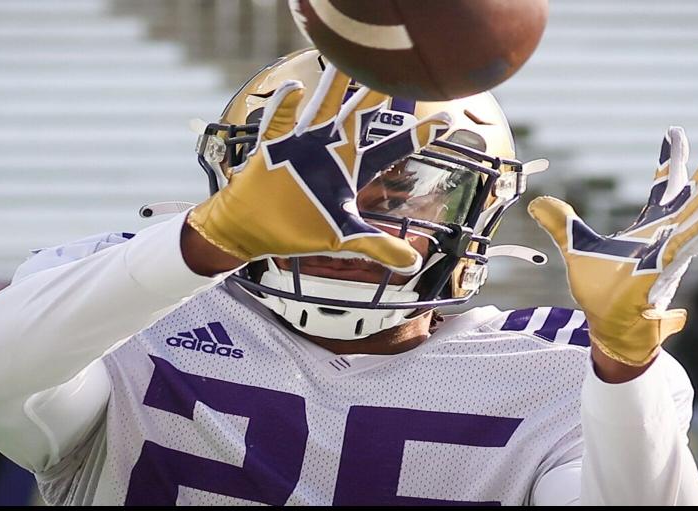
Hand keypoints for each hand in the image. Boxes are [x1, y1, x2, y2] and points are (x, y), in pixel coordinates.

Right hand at [186, 64, 451, 272]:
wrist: (251, 230)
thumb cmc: (296, 231)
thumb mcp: (344, 240)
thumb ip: (379, 248)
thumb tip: (413, 264)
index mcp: (349, 169)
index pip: (390, 148)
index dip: (416, 135)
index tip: (446, 119)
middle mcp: (329, 151)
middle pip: (357, 117)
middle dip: (374, 95)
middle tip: (393, 69)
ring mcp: (300, 146)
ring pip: (321, 109)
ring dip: (331, 87)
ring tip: (343, 60)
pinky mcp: (272, 148)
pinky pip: (278, 122)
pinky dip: (285, 105)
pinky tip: (295, 88)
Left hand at [528, 127, 697, 365]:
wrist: (609, 328)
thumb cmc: (601, 295)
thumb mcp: (576, 250)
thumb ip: (562, 225)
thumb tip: (538, 203)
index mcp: (651, 228)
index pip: (664, 188)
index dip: (671, 161)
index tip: (675, 132)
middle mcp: (668, 235)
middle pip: (696, 193)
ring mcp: (672, 251)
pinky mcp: (668, 270)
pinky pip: (690, 246)